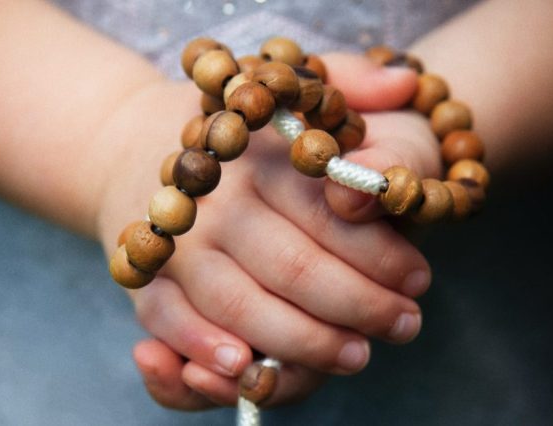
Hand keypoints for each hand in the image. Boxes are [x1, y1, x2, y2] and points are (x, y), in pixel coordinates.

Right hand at [96, 54, 434, 408]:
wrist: (133, 145)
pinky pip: (171, 323)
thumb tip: (404, 83)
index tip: (419, 279)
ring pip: (242, 306)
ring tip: (356, 356)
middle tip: (405, 325)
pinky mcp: (145, 278)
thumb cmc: (233, 132)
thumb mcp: (294, 88)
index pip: (331, 213)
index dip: (383, 254)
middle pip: (294, 268)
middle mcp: (215, 199)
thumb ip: (352, 83)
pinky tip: (247, 369)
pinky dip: (204, 350)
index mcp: (258, 152)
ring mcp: (176, 243)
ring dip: (303, 343)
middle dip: (359, 307)